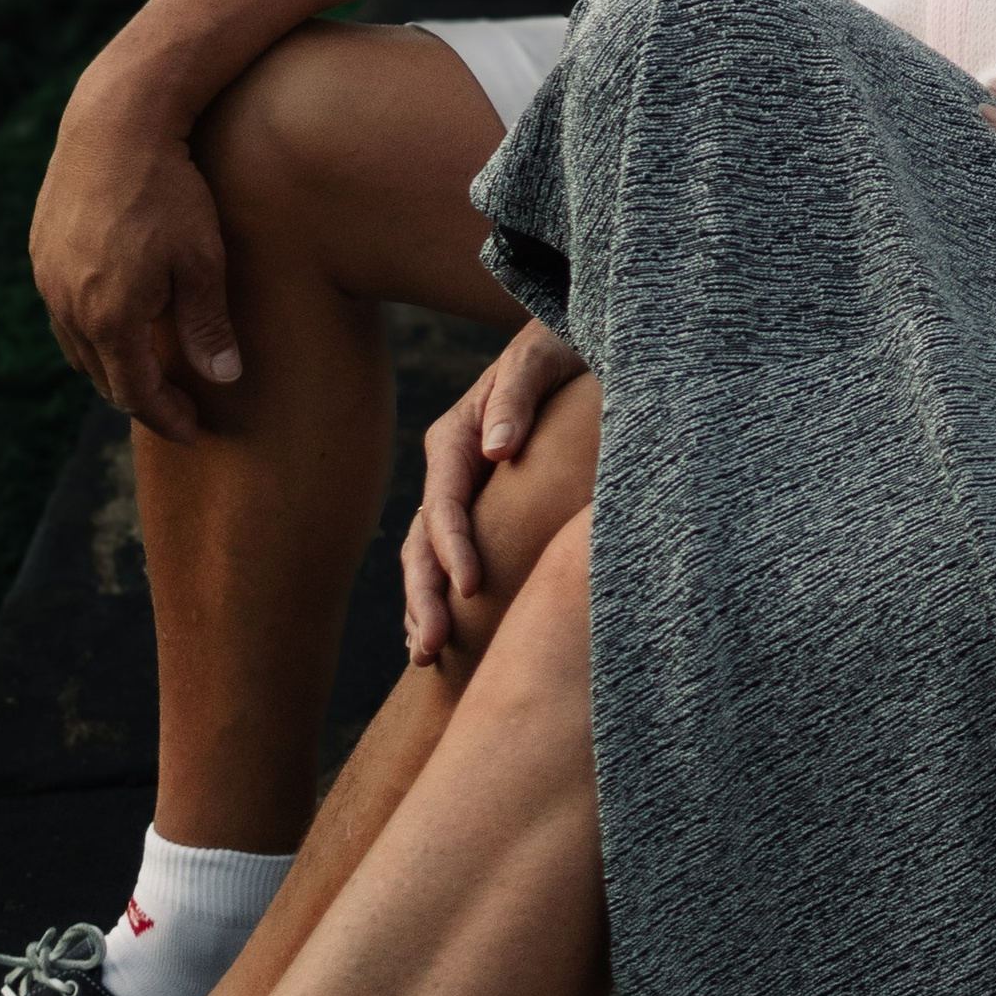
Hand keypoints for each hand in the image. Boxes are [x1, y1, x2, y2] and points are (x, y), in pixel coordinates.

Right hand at [29, 88, 243, 443]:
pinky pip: (62, 307)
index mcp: (109, 318)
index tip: (194, 429)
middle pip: (102, 375)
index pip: (135, 393)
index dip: (167, 416)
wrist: (117, 121)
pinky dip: (90, 325)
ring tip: (147, 364)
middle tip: (176, 402)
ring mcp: (47, 277)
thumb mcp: (204, 259)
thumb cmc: (172, 189)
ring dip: (111, 362)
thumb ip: (209, 326)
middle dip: (139, 396)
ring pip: (77, 344)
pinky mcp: (40, 248)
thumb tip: (224, 379)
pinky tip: (119, 313)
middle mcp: (67, 307)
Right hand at [403, 319, 587, 664]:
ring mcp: (460, 490)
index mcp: (455, 436)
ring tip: (426, 656)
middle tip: (432, 649)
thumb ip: (517, 394)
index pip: (444, 503)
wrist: (572, 339)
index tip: (471, 590)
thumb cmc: (560, 345)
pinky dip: (438, 597)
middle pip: (423, 540)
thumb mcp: (541, 356)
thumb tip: (496, 449)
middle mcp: (450, 467)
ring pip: (427, 556)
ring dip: (423, 605)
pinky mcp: (479, 507)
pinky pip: (447, 557)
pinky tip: (440, 639)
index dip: (453, 549)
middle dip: (424, 595)